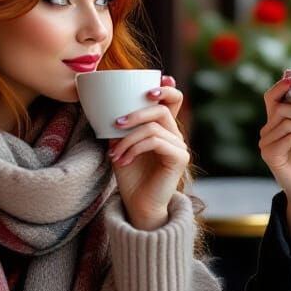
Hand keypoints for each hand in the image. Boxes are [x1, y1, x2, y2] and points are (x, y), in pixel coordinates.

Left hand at [109, 75, 188, 230]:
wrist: (138, 204)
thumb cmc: (130, 175)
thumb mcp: (121, 145)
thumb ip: (122, 127)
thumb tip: (110, 108)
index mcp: (164, 128)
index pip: (174, 100)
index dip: (166, 89)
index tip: (153, 85)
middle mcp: (175, 134)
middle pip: (162, 109)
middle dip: (137, 112)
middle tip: (117, 123)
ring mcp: (180, 146)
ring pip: (154, 127)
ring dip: (128, 138)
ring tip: (114, 153)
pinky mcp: (179, 157)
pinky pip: (156, 141)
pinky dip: (135, 148)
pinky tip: (122, 160)